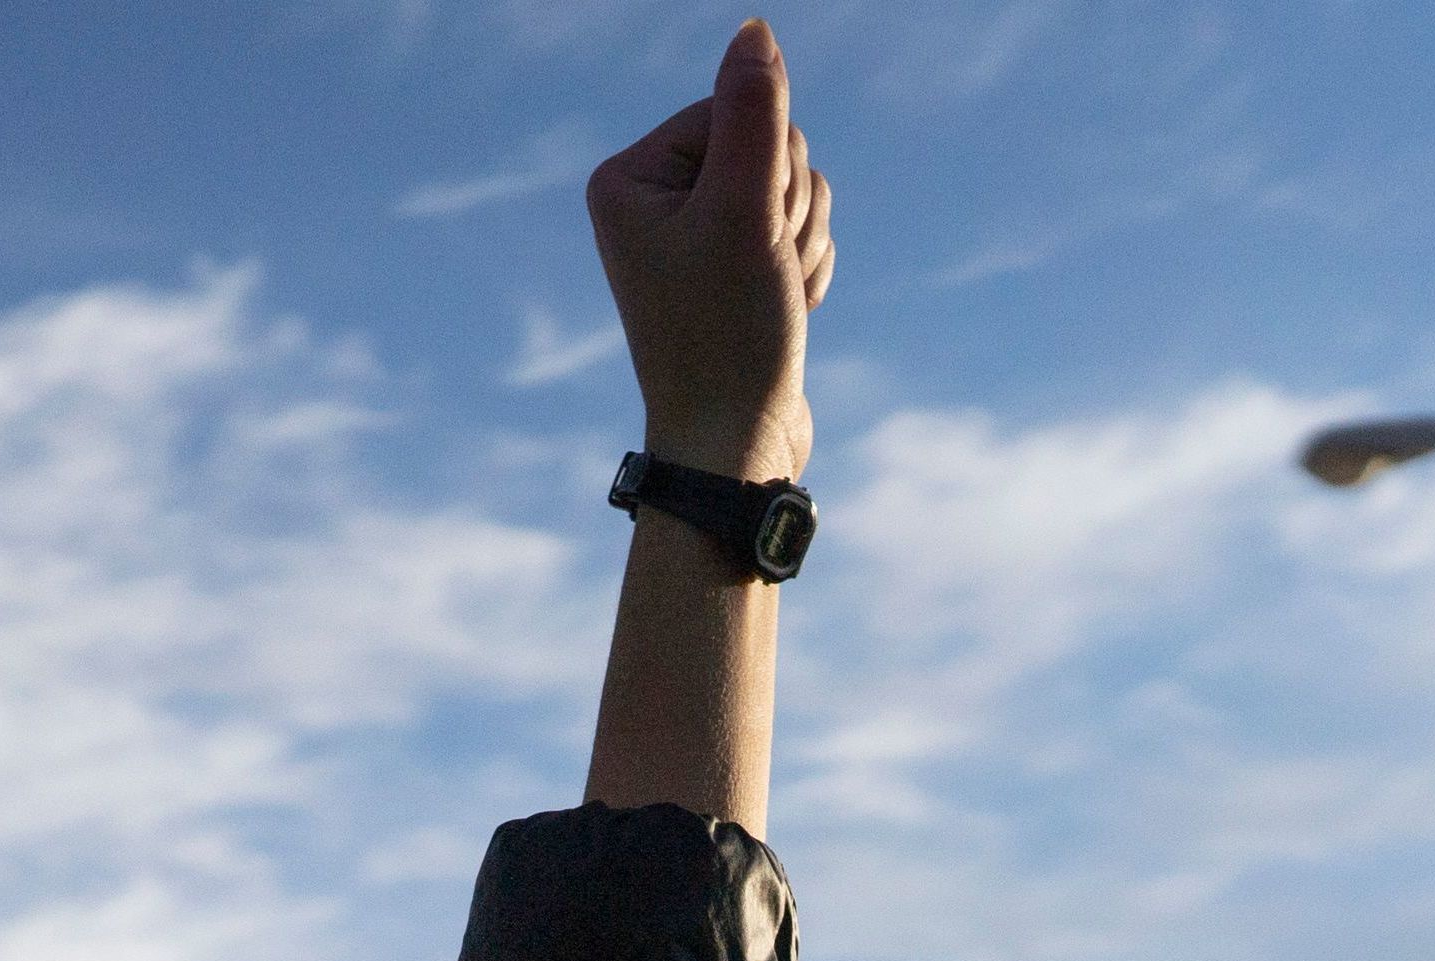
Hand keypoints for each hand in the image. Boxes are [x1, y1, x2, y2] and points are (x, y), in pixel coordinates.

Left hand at [587, 21, 833, 482]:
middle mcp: (651, 203)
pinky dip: (805, 267)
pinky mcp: (731, 269)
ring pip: (789, 187)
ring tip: (775, 298)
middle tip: (764, 272)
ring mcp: (692, 238)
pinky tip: (785, 311)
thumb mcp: (747, 210)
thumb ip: (755, 112)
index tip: (749, 236)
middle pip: (766, 143)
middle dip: (788, 207)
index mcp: (628, 178)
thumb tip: (754, 32)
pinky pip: (795, 229)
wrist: (734, 446)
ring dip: (803, 240)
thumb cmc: (729, 336)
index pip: (735, 108)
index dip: (767, 167)